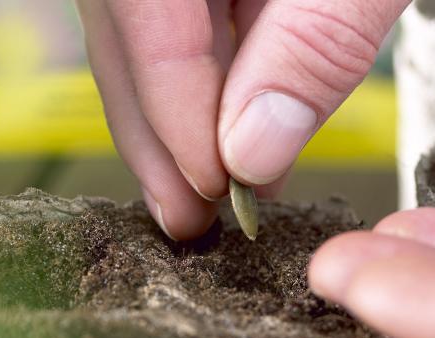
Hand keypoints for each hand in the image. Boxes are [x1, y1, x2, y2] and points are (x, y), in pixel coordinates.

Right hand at [76, 0, 409, 238]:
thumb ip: (314, 46)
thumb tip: (252, 155)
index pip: (144, 8)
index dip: (171, 106)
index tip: (212, 187)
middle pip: (121, 27)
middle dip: (154, 132)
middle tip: (185, 219)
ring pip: (137, 30)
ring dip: (170, 117)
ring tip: (204, 194)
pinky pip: (174, 17)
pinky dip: (201, 79)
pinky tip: (229, 132)